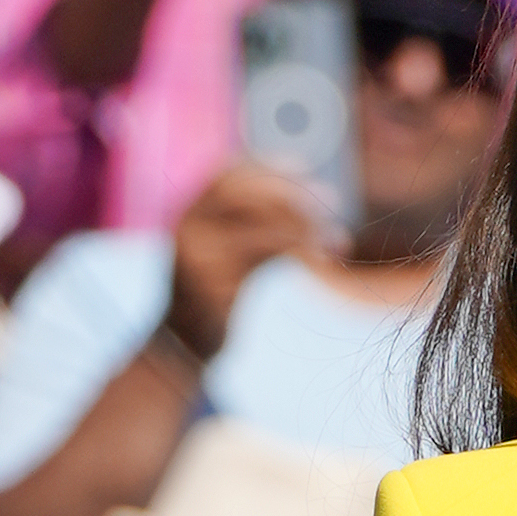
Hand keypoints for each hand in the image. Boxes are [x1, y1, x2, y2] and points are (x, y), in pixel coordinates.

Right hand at [165, 162, 322, 358]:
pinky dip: (299, 251)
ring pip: (259, 224)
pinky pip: (266, 256)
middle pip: (243, 192)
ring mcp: (198, 257)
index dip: (264, 165)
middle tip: (330, 200)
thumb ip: (247, 229)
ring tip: (335, 237)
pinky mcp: (214, 287)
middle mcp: (188, 228)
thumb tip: (305, 207)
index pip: (225, 174)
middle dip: (290, 192)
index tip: (302, 167)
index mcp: (188, 214)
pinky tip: (321, 257)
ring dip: (305, 226)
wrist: (181, 350)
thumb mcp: (225, 256)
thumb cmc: (211, 302)